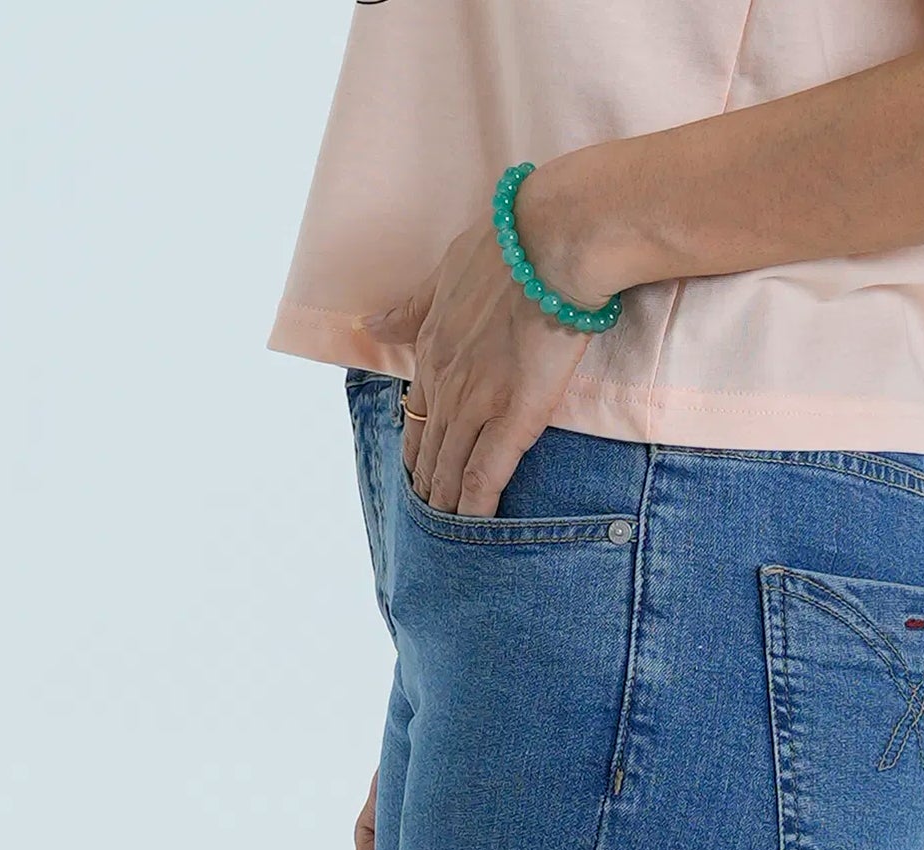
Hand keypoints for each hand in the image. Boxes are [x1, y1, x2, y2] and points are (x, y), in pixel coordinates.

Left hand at [365, 165, 612, 516]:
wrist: (551, 242)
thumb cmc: (507, 244)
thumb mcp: (445, 271)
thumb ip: (413, 307)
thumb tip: (372, 325)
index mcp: (433, 348)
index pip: (418, 412)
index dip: (417, 446)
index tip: (419, 469)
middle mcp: (447, 382)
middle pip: (430, 449)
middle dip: (428, 485)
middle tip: (430, 517)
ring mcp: (477, 403)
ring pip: (451, 469)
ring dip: (447, 504)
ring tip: (447, 534)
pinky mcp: (513, 418)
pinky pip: (486, 475)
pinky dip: (476, 507)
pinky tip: (473, 528)